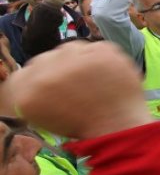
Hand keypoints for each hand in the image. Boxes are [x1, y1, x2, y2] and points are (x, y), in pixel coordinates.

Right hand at [3, 41, 152, 138]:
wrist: (119, 126)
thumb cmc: (81, 124)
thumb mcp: (43, 115)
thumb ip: (32, 91)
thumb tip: (35, 73)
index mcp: (28, 92)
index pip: (26, 72)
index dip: (42, 80)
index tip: (55, 88)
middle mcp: (46, 71)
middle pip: (47, 58)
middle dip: (60, 70)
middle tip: (76, 86)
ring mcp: (75, 57)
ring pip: (69, 49)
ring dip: (79, 61)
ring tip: (91, 82)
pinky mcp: (100, 50)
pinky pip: (94, 47)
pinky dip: (100, 59)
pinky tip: (105, 77)